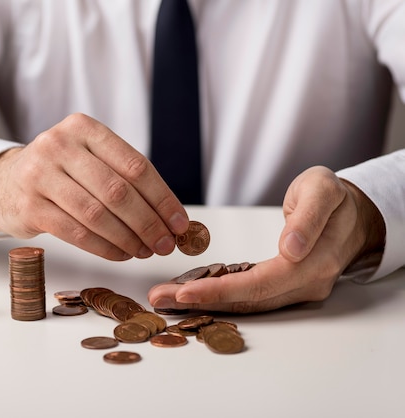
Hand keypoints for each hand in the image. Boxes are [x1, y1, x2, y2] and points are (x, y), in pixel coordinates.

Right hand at [0, 113, 188, 260]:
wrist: (4, 182)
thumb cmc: (59, 172)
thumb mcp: (87, 159)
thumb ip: (124, 178)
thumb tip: (171, 218)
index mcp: (83, 128)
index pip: (135, 165)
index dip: (162, 198)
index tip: (180, 223)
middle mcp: (59, 145)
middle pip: (118, 191)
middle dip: (149, 223)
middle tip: (166, 244)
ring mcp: (39, 175)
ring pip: (97, 214)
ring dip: (128, 238)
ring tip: (145, 251)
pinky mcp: (29, 206)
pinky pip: (76, 233)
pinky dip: (105, 247)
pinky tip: (120, 253)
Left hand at [148, 166, 385, 312]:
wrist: (352, 214)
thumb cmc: (334, 196)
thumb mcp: (324, 191)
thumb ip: (308, 218)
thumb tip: (290, 250)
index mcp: (315, 264)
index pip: (260, 285)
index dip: (221, 291)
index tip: (185, 292)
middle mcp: (304, 285)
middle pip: (247, 301)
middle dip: (200, 302)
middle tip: (159, 298)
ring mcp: (295, 290)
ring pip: (245, 303)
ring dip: (204, 303)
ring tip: (165, 298)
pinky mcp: (283, 287)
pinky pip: (248, 296)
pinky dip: (218, 296)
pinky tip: (191, 291)